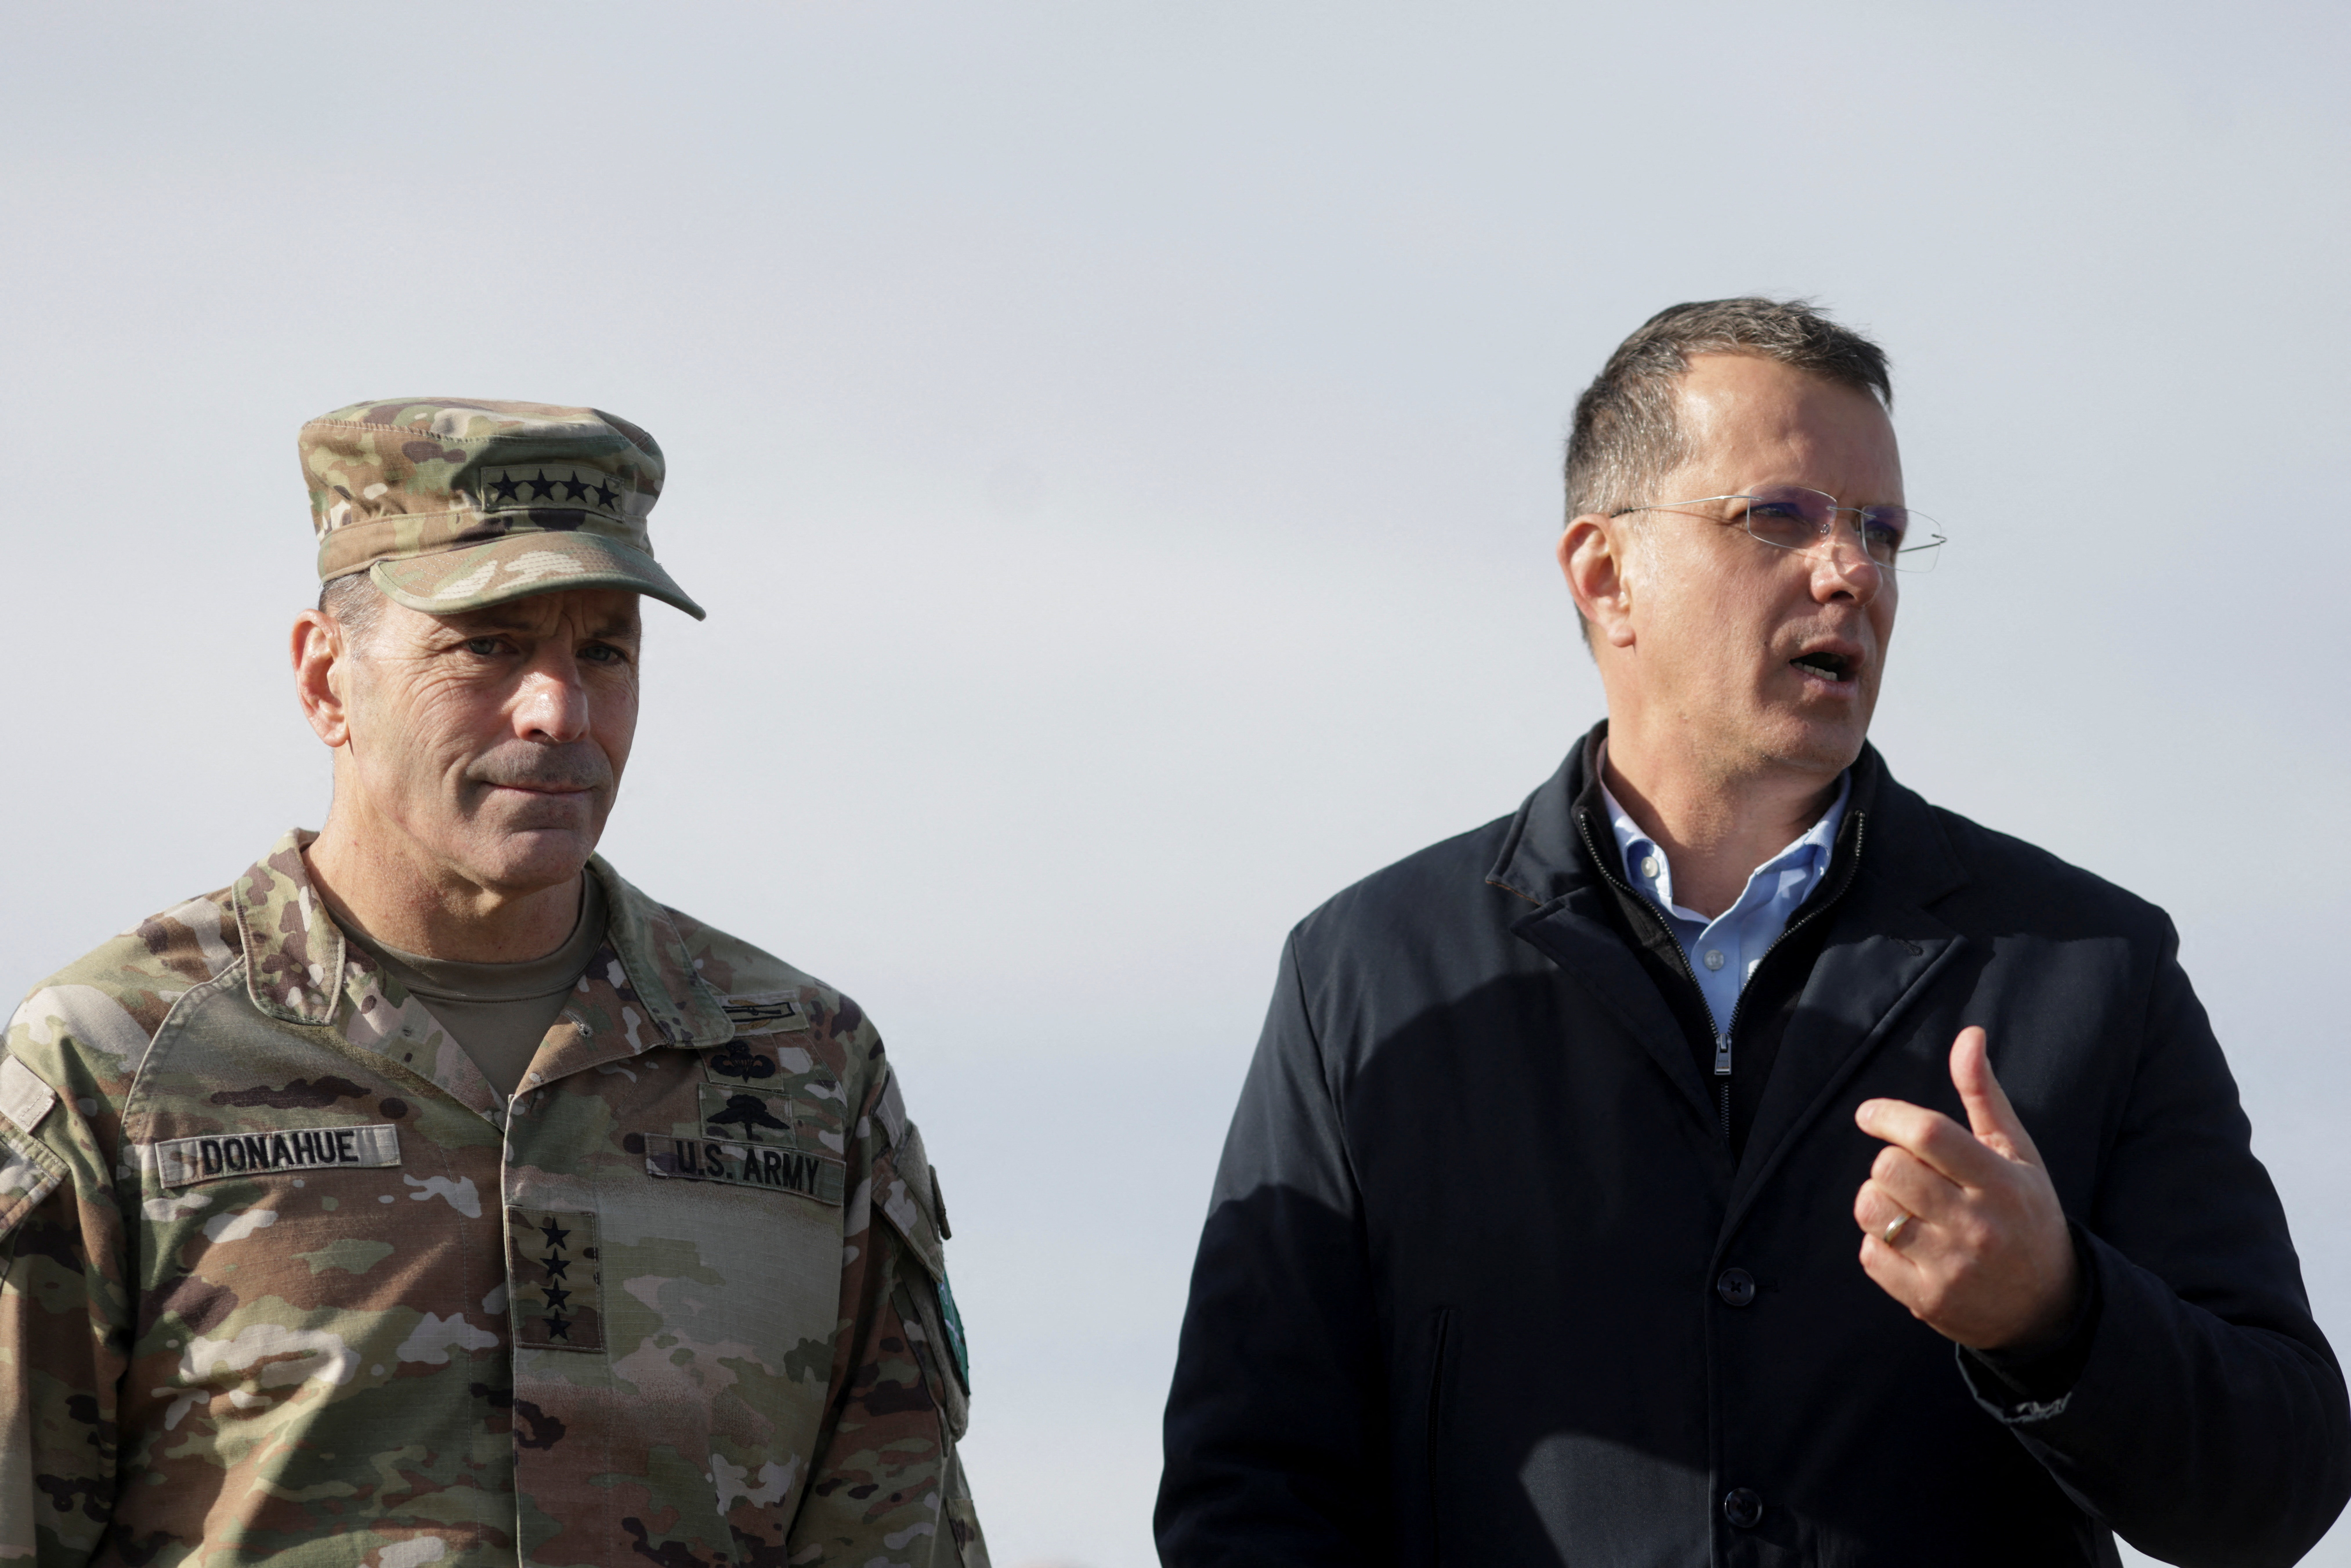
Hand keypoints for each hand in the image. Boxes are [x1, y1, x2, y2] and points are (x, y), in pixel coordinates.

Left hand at [1851, 1027, 2077, 1350]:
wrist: (2047, 1307)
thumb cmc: (2026, 1215)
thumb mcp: (2017, 1154)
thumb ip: (1985, 1095)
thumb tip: (1969, 1035)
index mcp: (2000, 1183)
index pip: (1928, 1134)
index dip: (1888, 1115)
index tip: (1870, 1114)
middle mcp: (1977, 1225)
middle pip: (1890, 1169)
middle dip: (1888, 1161)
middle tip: (1908, 1171)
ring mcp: (1951, 1267)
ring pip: (1872, 1209)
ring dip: (1877, 1199)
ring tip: (1906, 1205)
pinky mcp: (1927, 1300)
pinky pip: (1869, 1254)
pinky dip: (1877, 1243)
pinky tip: (1908, 1243)